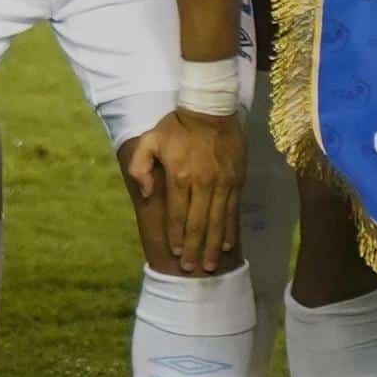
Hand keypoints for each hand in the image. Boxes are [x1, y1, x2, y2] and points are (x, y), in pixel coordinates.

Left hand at [121, 107, 243, 273]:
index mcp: (179, 176)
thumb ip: (140, 166)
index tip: (176, 252)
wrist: (210, 108)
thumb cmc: (177, 126)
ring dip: (213, 246)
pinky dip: (229, 230)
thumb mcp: (149, 140)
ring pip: (217, 221)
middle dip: (194, 249)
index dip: (177, 236)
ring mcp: (222, 183)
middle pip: (198, 223)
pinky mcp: (236, 180)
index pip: (178, 214)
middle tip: (191, 268)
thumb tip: (147, 193)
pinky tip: (226, 245)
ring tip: (210, 266)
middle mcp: (202, 183)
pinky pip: (232, 210)